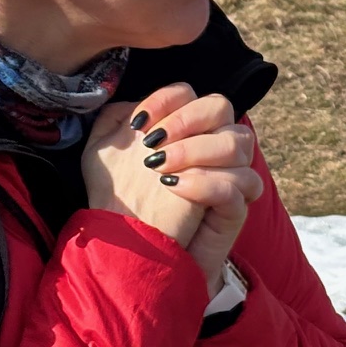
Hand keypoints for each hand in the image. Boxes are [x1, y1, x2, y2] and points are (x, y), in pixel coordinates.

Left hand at [81, 85, 263, 290]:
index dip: (168, 100)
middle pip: (222, 108)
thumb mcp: (105, 155)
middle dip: (186, 120)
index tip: (140, 123)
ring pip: (238, 142)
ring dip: (197, 149)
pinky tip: (175, 188)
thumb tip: (131, 102)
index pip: (192, 93)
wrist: (136, 252)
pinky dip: (208, 181)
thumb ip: (114, 120)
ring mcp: (230, 175)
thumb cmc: (123, 200)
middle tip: (154, 145)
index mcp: (184, 129)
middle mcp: (212, 147)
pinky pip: (240, 183)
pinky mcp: (235, 207)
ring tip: (161, 170)